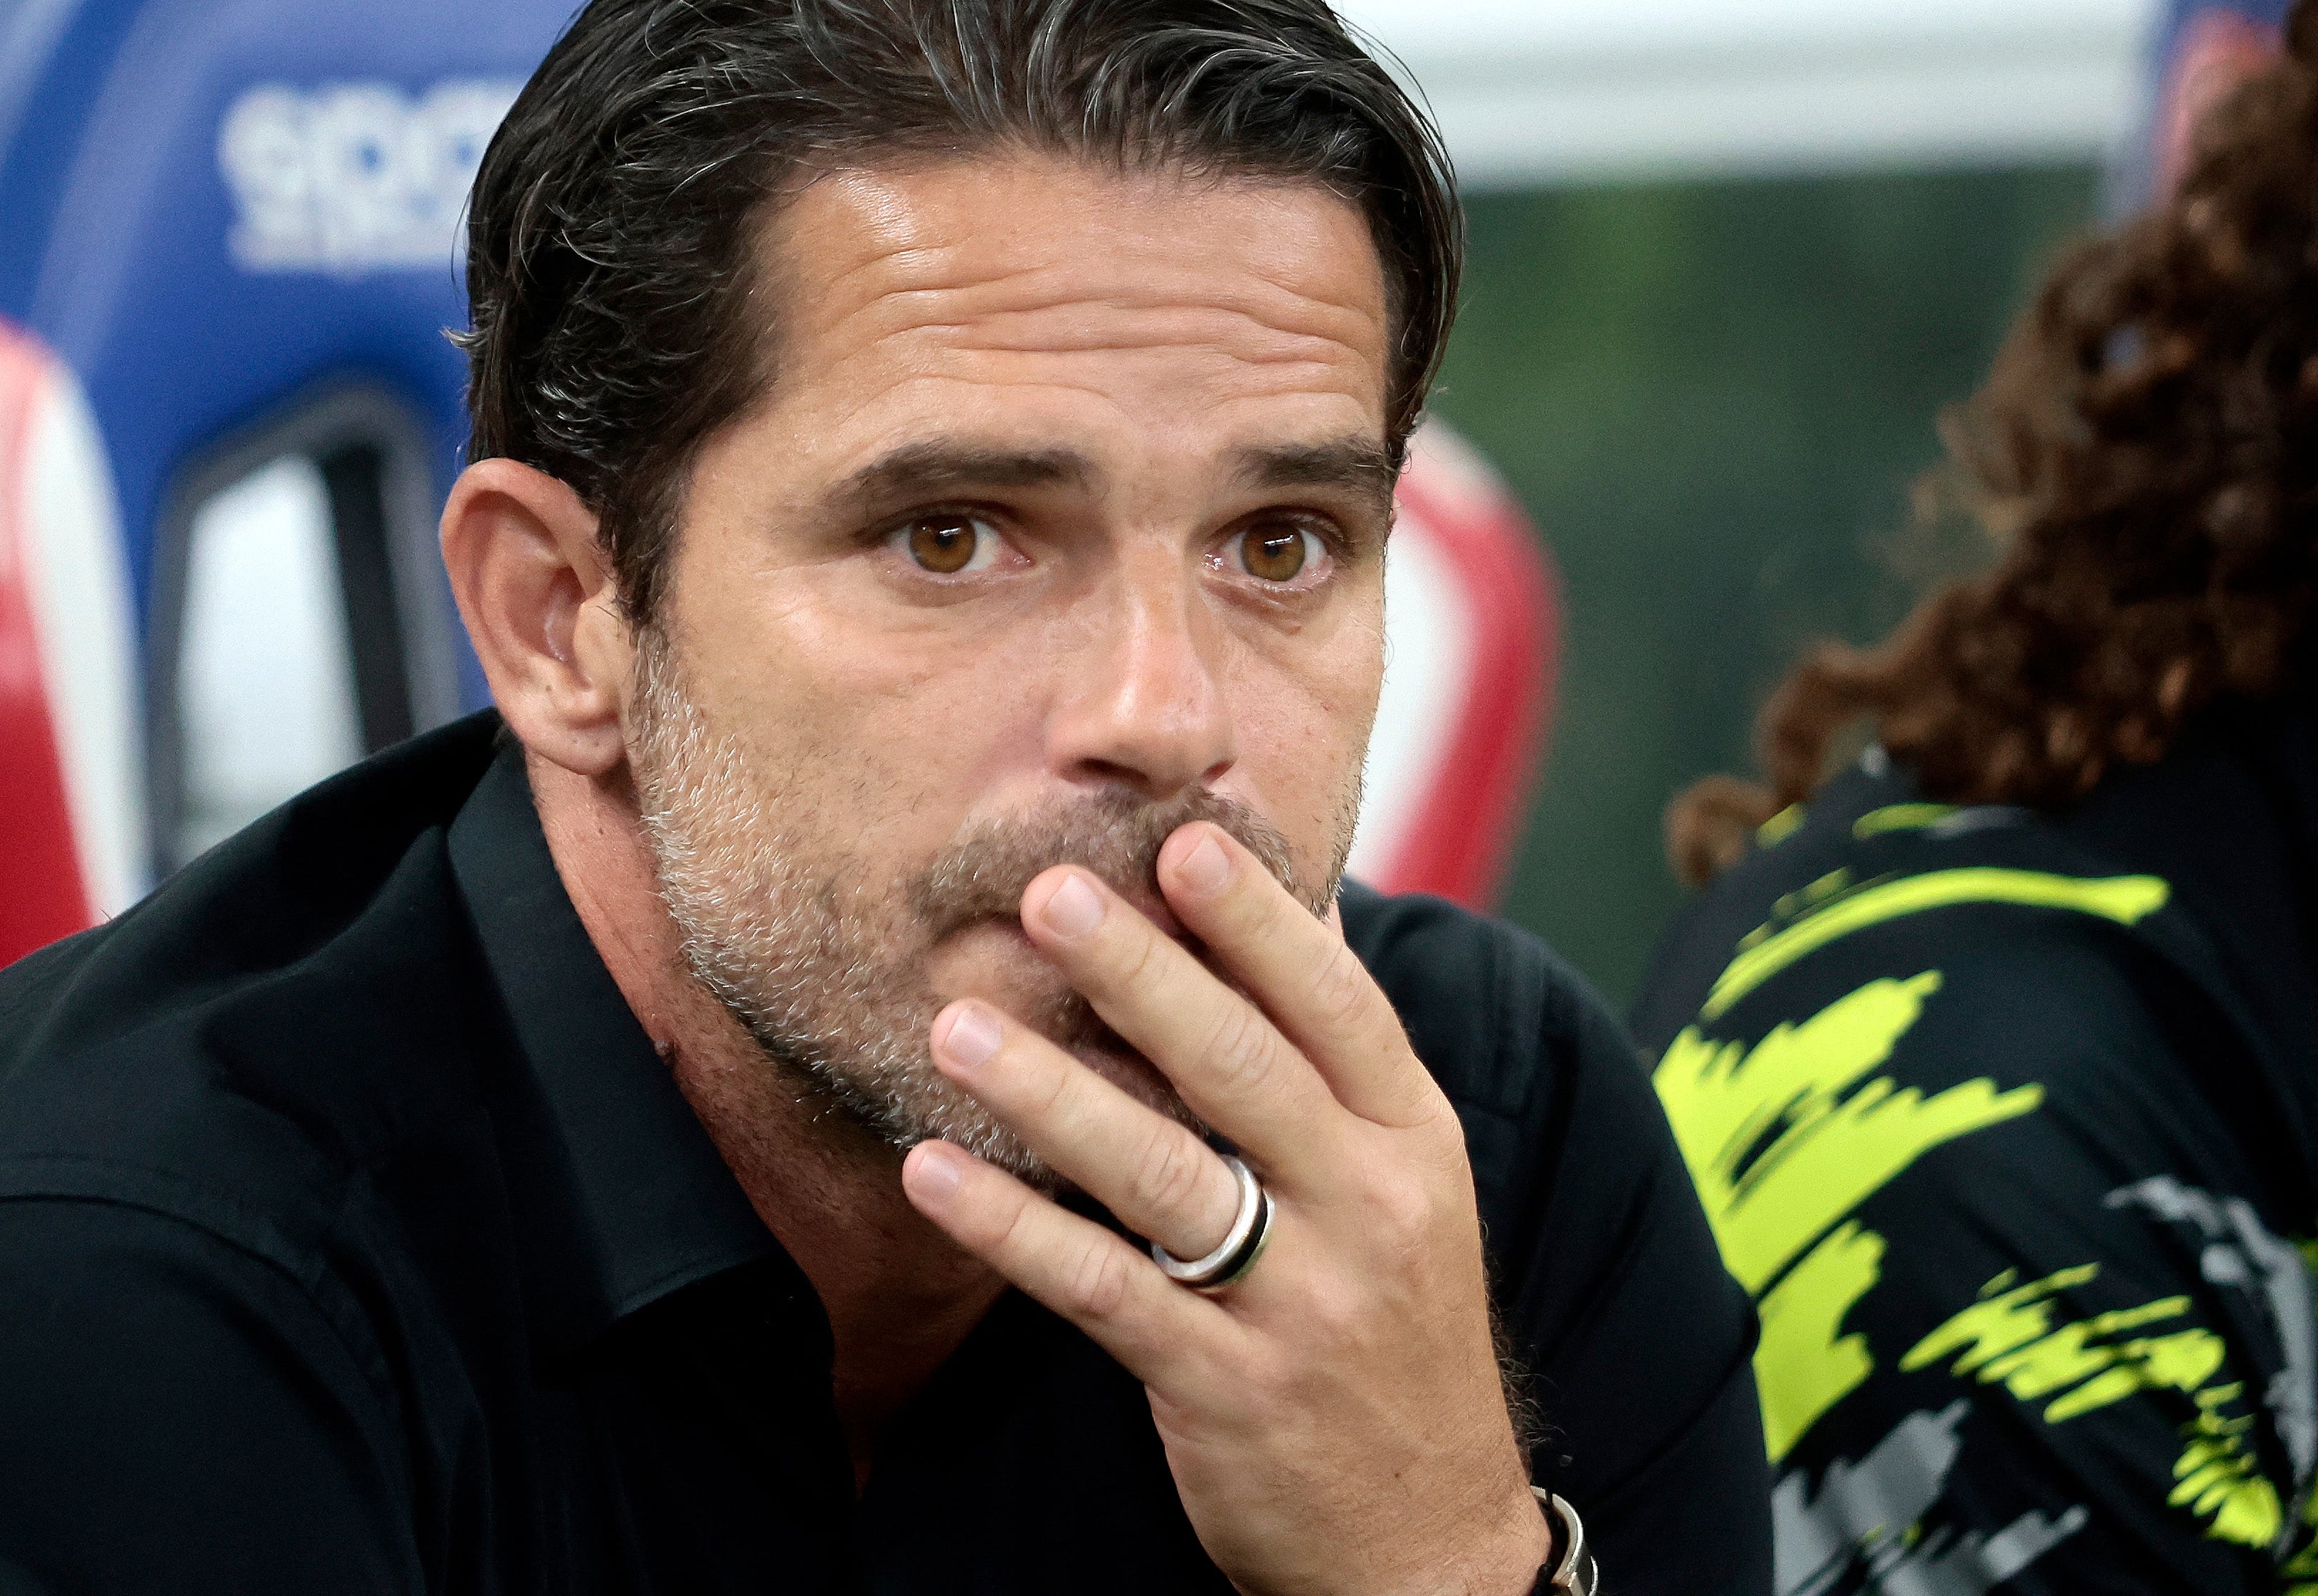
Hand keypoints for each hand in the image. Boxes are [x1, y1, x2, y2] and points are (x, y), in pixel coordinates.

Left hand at [898, 822, 1547, 1595]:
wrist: (1430, 1537)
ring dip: (1051, 1095)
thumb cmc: (1393, 1319)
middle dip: (1140, 974)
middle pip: (1242, 1071)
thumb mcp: (1409, 1181)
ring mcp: (1301, 1305)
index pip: (1336, 1007)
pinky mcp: (1226, 1388)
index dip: (1259, 921)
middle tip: (1044, 893)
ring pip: (1165, 1177)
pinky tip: (934, 1176)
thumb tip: (1288, 899)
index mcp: (1415, 1140)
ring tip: (955, 1027)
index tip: (1182, 839)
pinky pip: (1103, 1292)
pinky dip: (1014, 1230)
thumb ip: (1336, 1058)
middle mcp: (1370, 1209)